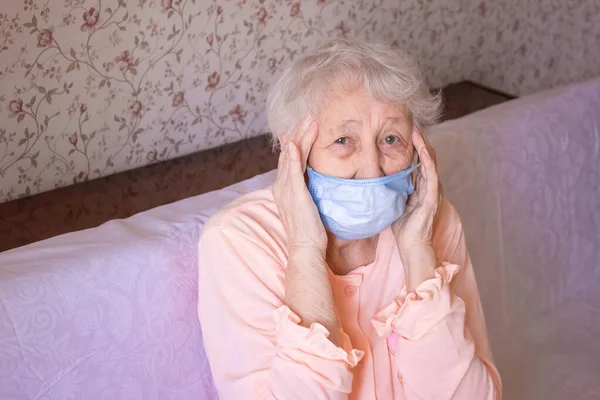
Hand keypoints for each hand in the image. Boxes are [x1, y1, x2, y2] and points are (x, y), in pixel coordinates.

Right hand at [272, 116, 326, 254]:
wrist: (305, 248)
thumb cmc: (310, 231)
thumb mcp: (309, 205)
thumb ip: (310, 191)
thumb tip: (317, 181)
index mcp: (285, 187)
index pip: (291, 157)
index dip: (298, 140)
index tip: (307, 126)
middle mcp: (281, 185)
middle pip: (289, 152)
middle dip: (299, 132)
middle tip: (309, 116)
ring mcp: (286, 189)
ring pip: (291, 156)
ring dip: (300, 137)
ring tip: (308, 120)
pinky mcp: (294, 194)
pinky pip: (292, 170)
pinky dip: (293, 156)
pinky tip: (295, 143)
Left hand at [392, 128, 442, 288]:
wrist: (412, 245)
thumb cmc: (402, 227)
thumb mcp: (393, 201)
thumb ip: (389, 188)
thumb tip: (372, 176)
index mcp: (420, 184)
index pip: (417, 157)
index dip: (412, 142)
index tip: (402, 127)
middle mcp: (429, 184)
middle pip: (425, 153)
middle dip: (419, 136)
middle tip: (410, 119)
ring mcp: (433, 189)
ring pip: (430, 159)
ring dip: (423, 142)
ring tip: (415, 126)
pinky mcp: (432, 196)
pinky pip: (431, 172)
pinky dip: (426, 157)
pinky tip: (421, 146)